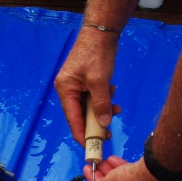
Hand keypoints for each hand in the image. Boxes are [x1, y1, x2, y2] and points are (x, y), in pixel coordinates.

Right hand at [54, 29, 120, 145]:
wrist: (102, 32)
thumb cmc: (97, 53)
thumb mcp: (100, 81)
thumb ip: (101, 104)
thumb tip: (104, 124)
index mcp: (65, 90)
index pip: (72, 119)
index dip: (82, 135)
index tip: (92, 148)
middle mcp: (68, 90)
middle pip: (80, 116)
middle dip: (95, 123)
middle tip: (109, 134)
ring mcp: (77, 86)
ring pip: (89, 108)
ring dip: (102, 111)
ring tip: (116, 109)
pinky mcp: (86, 83)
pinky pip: (94, 98)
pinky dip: (104, 100)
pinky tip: (113, 95)